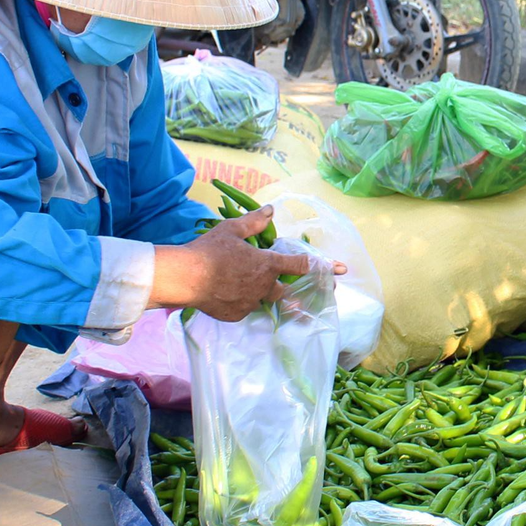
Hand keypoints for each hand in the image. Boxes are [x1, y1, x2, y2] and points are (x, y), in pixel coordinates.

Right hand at [155, 207, 312, 320]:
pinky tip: (226, 294)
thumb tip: (271, 210)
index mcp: (267, 264)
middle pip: (283, 291)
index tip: (340, 269)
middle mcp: (263, 286)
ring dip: (259, 295)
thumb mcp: (231, 230)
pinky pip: (244, 309)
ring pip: (263, 301)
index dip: (322, 266)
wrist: (185, 277)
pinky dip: (240, 302)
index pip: (300, 265)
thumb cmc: (208, 250)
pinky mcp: (236, 315)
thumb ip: (254, 221)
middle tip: (278, 285)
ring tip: (242, 286)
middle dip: (285, 289)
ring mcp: (250, 303)